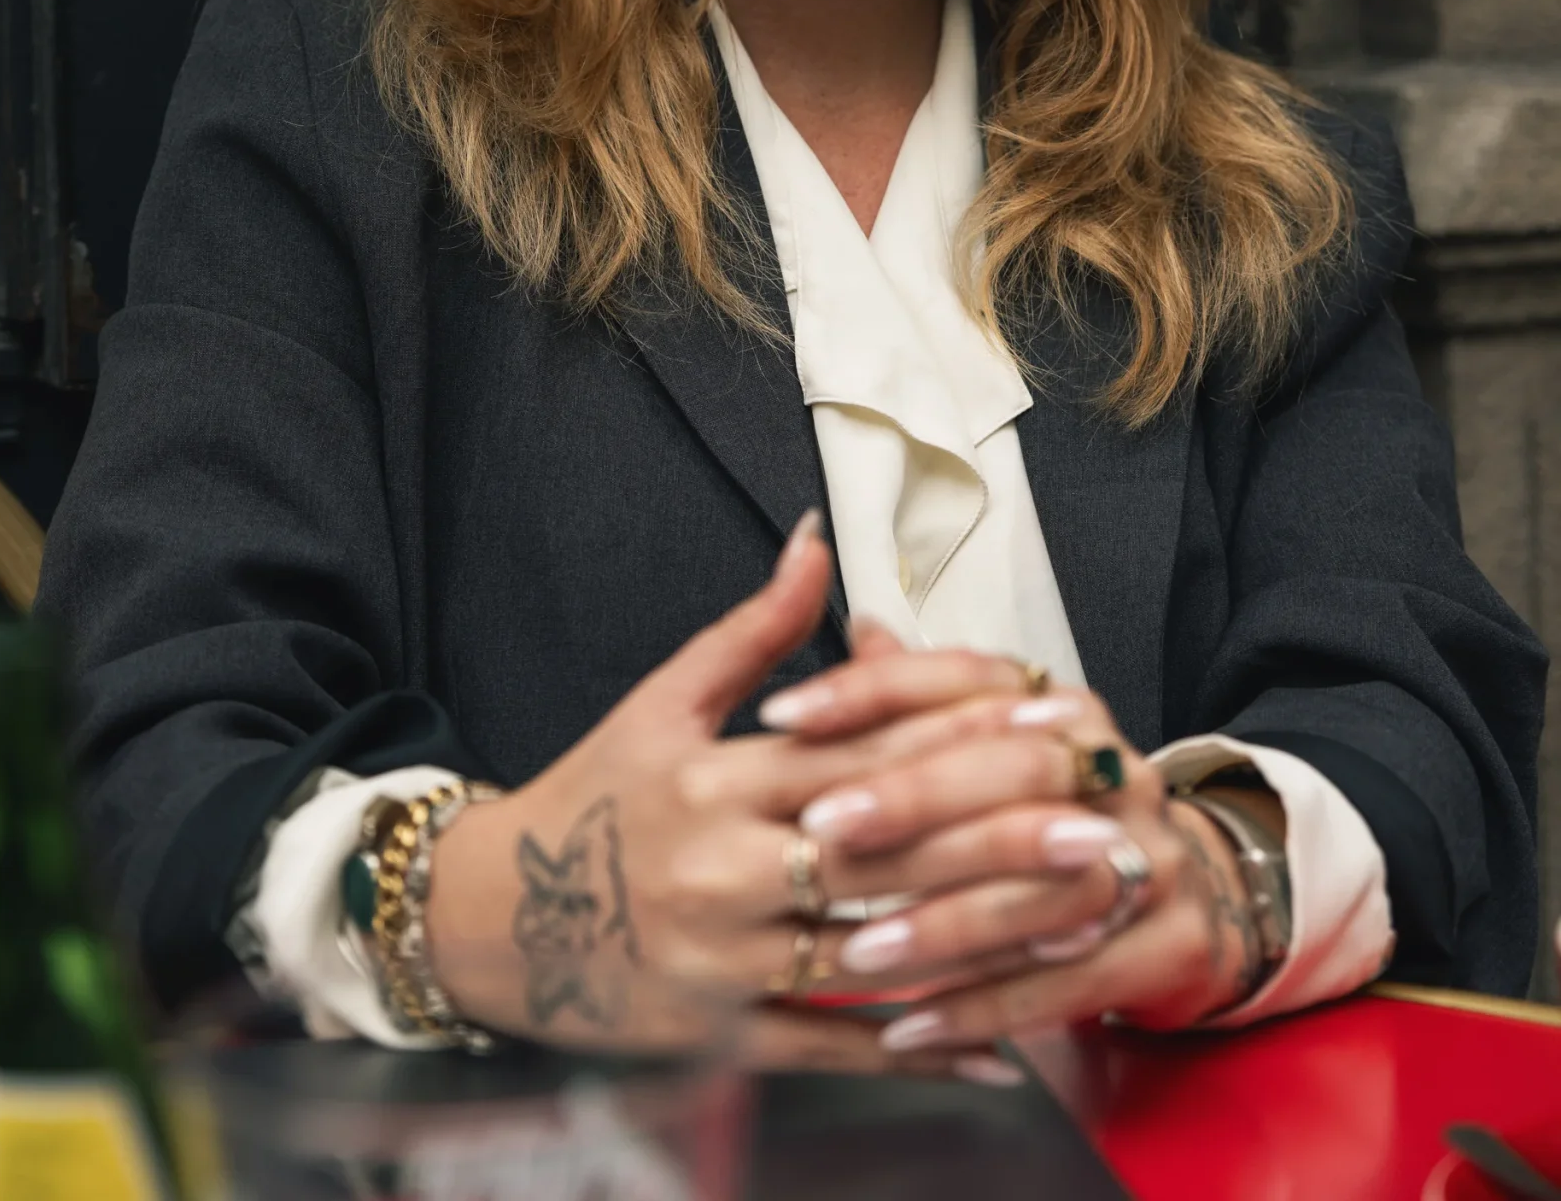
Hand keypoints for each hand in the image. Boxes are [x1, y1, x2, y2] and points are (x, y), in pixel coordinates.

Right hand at [427, 517, 1031, 1067]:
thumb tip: (818, 538)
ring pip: (875, 948)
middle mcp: (724, 864)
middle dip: (1003, 837)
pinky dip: (913, 1047)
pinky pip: (831, 1045)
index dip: (961, 729)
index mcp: (717, 772)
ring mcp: (724, 957)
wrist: (484, 918)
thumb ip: (754, 628)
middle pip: (886, 848)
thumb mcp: (661, 699)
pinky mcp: (719, 1035)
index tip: (1051, 718)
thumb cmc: (592, 794)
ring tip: (1079, 923)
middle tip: (1101, 825)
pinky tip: (994, 1040)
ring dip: (985, 939)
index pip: (862, 746)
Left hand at [762, 641, 1268, 1060]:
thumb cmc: (1061, 816)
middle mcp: (1113, 766)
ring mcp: (1154, 854)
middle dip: (909, 799)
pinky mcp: (1169, 944)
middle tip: (818, 829)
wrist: (1198, 896)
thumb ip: (928, 701)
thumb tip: (859, 628)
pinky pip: (1067, 984)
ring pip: (1041, 884)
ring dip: (942, 924)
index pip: (961, 678)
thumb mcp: (1001, 749)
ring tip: (854, 951)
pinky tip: (908, 1031)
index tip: (782, 715)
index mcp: (1062, 705)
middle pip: (1010, 767)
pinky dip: (983, 1010)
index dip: (869, 691)